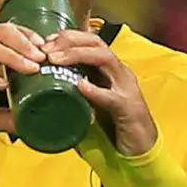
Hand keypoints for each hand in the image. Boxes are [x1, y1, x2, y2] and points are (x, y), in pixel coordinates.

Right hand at [0, 22, 45, 134]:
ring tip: (32, 68)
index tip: (48, 53)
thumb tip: (29, 124)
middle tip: (44, 57)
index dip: (29, 39)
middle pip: (1, 32)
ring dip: (13, 55)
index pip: (7, 36)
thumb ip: (3, 118)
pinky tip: (2, 86)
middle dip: (25, 41)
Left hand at [41, 29, 156, 154]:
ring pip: (104, 59)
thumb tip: (43, 94)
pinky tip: (80, 86)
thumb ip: (74, 95)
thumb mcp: (91, 104)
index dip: (67, 37)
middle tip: (46, 48)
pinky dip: (95, 90)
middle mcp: (119, 73)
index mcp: (110, 71)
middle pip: (96, 42)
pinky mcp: (129, 108)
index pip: (90, 41)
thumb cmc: (115, 127)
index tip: (45, 42)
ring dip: (77, 55)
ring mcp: (126, 88)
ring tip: (55, 60)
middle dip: (69, 40)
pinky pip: (112, 96)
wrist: (143, 149)